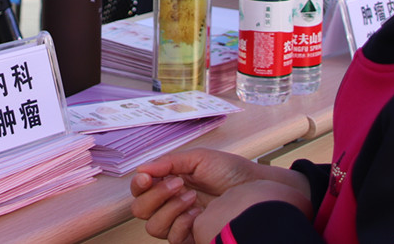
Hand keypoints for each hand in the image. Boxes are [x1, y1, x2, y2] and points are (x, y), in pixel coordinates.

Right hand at [130, 149, 305, 242]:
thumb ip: (170, 161)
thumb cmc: (230, 171)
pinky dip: (182, 224)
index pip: (140, 190)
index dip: (138, 185)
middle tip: (177, 184)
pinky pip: (173, 238)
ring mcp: (180, 222)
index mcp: (169, 182)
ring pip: (153, 226)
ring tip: (192, 197)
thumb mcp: (199, 158)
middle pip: (140, 210)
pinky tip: (198, 213)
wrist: (254, 187)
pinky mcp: (192, 237)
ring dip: (170, 209)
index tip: (147, 177)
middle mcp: (170, 203)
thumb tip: (143, 168)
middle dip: (155, 196)